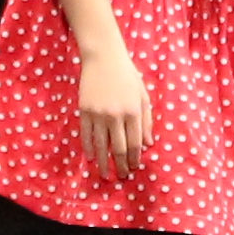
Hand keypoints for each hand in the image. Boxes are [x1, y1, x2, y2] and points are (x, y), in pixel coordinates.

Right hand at [75, 45, 151, 179]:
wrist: (103, 57)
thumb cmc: (127, 75)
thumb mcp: (143, 95)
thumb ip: (147, 120)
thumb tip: (148, 144)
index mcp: (134, 112)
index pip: (135, 143)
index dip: (135, 158)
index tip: (135, 168)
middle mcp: (116, 115)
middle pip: (119, 148)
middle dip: (121, 165)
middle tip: (121, 177)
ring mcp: (99, 114)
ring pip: (101, 145)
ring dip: (103, 163)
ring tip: (104, 174)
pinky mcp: (85, 110)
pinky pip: (86, 135)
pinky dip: (88, 148)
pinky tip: (90, 158)